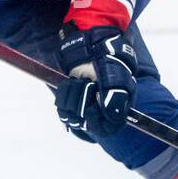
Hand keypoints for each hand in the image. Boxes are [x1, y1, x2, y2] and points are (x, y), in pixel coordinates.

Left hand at [54, 22, 137, 140]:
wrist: (92, 49)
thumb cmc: (107, 62)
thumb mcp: (115, 76)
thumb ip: (115, 96)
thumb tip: (110, 114)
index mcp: (115, 110)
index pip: (104, 129)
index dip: (95, 121)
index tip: (90, 108)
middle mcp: (100, 113)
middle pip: (85, 124)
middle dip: (82, 101)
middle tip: (86, 84)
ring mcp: (85, 109)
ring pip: (72, 118)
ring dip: (72, 96)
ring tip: (79, 81)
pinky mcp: (71, 103)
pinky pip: (62, 110)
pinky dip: (64, 95)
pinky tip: (70, 83)